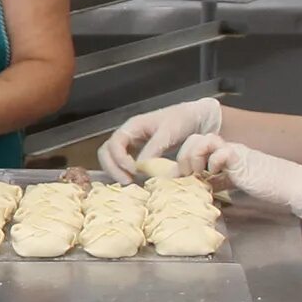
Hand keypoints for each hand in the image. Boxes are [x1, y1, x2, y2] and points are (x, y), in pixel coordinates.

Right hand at [99, 97, 222, 180]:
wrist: (196, 117)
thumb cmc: (182, 120)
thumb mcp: (168, 133)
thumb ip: (153, 148)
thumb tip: (140, 167)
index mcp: (132, 126)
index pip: (113, 144)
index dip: (119, 159)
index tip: (134, 171)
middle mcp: (128, 134)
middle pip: (106, 152)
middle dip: (112, 168)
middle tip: (127, 182)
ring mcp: (132, 143)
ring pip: (112, 158)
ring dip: (117, 172)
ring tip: (130, 183)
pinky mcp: (139, 151)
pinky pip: (124, 162)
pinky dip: (125, 172)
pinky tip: (137, 180)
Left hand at [174, 134, 301, 220]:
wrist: (289, 184)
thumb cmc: (265, 186)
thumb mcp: (233, 185)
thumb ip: (217, 183)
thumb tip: (199, 189)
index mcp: (221, 154)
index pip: (194, 145)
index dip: (183, 159)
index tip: (180, 178)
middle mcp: (225, 149)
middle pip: (194, 138)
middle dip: (184, 157)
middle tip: (188, 176)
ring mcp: (234, 151)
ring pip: (204, 140)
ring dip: (195, 157)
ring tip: (199, 174)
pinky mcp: (241, 158)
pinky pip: (221, 151)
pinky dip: (213, 163)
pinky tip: (215, 175)